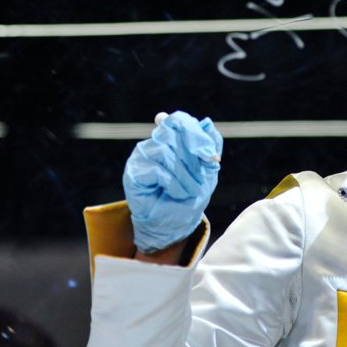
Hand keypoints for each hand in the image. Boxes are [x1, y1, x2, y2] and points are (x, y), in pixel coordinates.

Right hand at [123, 110, 223, 253]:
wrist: (174, 226)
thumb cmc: (189, 197)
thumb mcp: (207, 170)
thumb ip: (209, 146)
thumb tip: (208, 123)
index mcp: (170, 138)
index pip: (178, 120)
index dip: (196, 134)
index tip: (212, 157)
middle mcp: (154, 143)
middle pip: (172, 133)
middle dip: (193, 158)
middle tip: (200, 180)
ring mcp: (141, 156)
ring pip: (164, 150)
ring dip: (184, 174)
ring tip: (190, 191)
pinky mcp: (134, 173)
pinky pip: (156, 169)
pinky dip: (173, 183)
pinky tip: (178, 193)